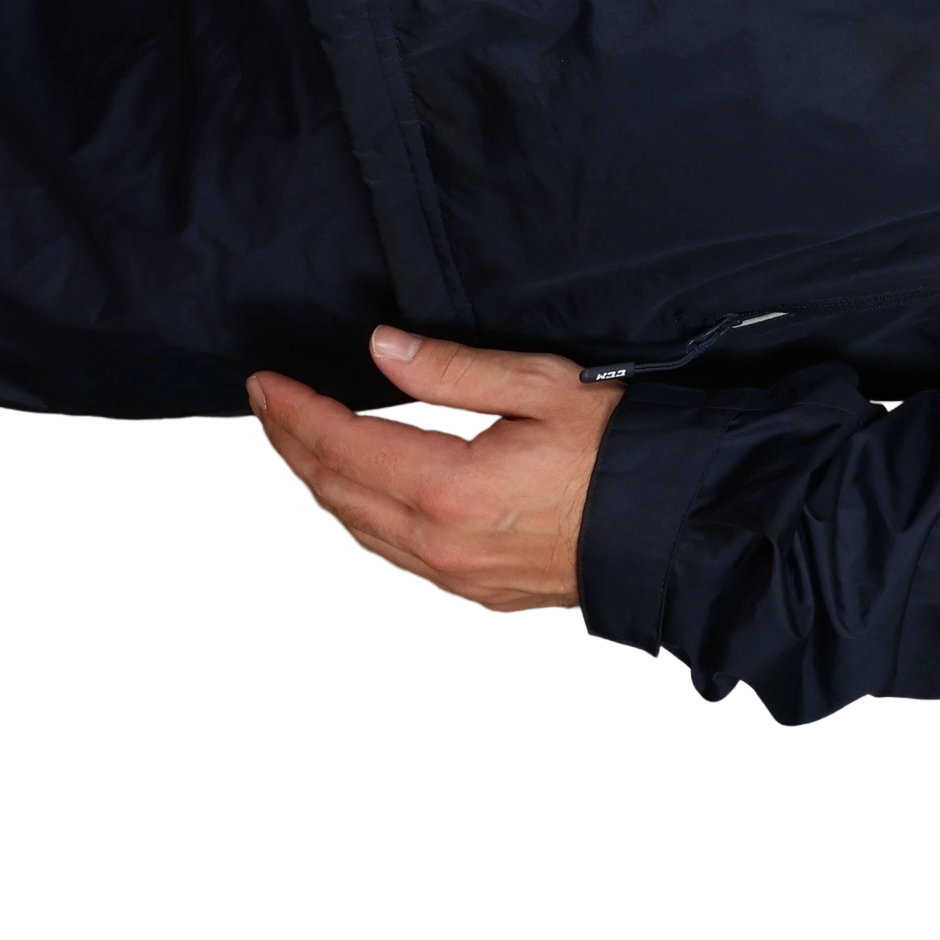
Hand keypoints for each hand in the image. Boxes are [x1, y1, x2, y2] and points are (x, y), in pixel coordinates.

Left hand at [247, 328, 616, 618]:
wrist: (674, 532)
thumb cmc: (621, 452)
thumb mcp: (547, 388)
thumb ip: (456, 369)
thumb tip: (383, 347)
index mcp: (449, 487)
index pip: (342, 444)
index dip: (295, 412)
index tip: (264, 383)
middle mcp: (436, 542)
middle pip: (332, 492)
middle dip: (290, 446)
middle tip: (266, 407)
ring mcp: (450, 576)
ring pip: (353, 530)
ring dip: (317, 484)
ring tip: (298, 444)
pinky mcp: (471, 593)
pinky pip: (388, 555)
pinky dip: (356, 518)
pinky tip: (358, 494)